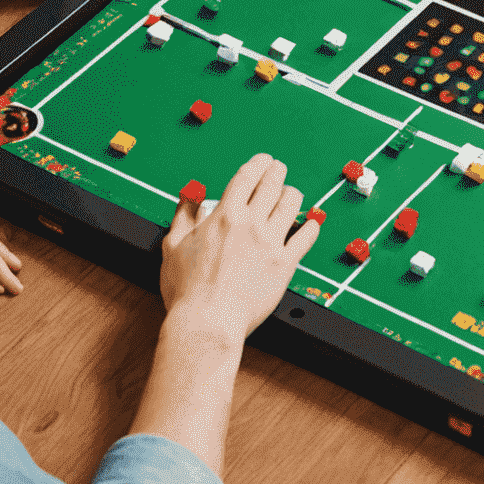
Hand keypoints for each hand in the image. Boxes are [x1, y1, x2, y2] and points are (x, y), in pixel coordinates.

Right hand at [157, 153, 317, 340]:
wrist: (208, 322)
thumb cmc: (187, 290)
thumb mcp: (172, 247)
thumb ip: (182, 217)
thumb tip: (187, 198)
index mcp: (225, 215)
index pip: (247, 177)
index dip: (258, 163)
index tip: (263, 161)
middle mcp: (251, 223)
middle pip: (272, 185)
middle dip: (277, 172)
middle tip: (279, 169)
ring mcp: (271, 243)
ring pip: (292, 204)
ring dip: (293, 193)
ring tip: (291, 194)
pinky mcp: (285, 264)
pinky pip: (307, 238)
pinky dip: (310, 227)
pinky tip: (310, 224)